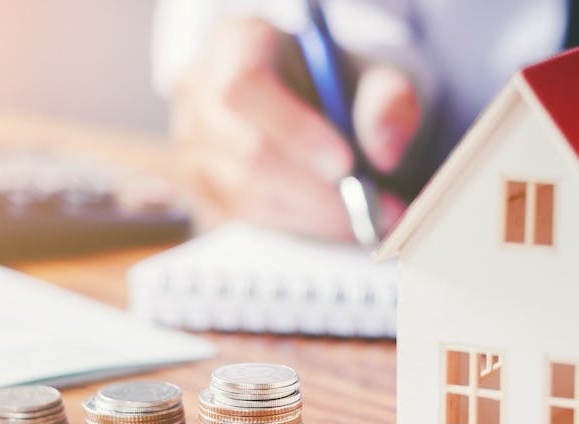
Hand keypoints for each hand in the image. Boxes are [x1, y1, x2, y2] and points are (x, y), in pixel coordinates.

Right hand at [171, 18, 421, 240]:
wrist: (320, 105)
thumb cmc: (341, 84)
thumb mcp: (378, 77)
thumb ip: (388, 103)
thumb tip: (383, 153)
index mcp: (237, 43)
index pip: (246, 86)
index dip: (293, 129)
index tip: (345, 164)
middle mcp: (200, 91)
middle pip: (244, 150)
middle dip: (313, 190)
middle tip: (370, 208)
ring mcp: (191, 143)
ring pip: (244, 192)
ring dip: (310, 214)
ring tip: (364, 217)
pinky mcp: (199, 185)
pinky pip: (245, 217)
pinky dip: (296, 225)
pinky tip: (332, 219)